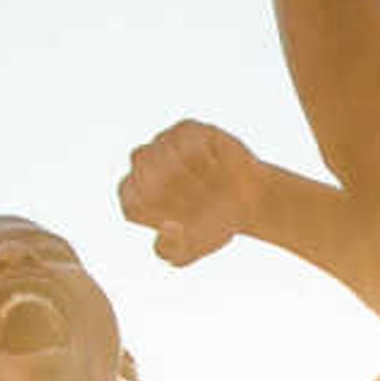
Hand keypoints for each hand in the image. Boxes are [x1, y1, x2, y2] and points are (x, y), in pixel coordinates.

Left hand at [119, 119, 270, 266]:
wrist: (245, 202)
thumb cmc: (211, 226)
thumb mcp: (188, 251)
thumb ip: (169, 251)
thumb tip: (167, 226)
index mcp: (134, 196)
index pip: (133, 199)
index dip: (161, 210)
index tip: (185, 219)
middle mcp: (143, 167)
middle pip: (145, 172)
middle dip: (175, 191)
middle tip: (200, 202)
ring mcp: (163, 145)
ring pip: (163, 152)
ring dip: (191, 175)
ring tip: (208, 186)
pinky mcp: (186, 129)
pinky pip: (186, 139)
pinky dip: (203, 158)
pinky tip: (215, 167)